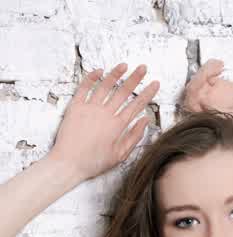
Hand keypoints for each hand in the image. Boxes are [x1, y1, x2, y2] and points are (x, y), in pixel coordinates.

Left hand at [48, 63, 159, 181]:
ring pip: (105, 86)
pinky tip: (99, 71)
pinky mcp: (75, 107)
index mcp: (117, 126)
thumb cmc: (93, 163)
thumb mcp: (119, 155)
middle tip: (143, 68)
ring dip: (116, 74)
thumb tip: (144, 121)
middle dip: (135, 78)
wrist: (68, 164)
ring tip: (124, 65)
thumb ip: (134, 137)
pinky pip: (84, 88)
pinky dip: (92, 78)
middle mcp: (104, 114)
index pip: (136, 105)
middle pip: (123, 92)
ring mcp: (89, 108)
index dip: (147, 93)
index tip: (155, 84)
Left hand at [181, 58, 232, 122]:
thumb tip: (201, 102)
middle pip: (192, 89)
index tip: (205, 83)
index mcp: (209, 116)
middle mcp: (209, 106)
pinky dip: (210, 66)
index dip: (194, 91)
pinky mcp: (220, 85)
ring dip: (205, 69)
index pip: (191, 103)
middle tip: (213, 71)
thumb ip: (218, 111)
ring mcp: (213, 95)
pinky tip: (221, 65)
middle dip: (200, 77)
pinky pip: (207, 74)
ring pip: (198, 80)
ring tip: (219, 66)